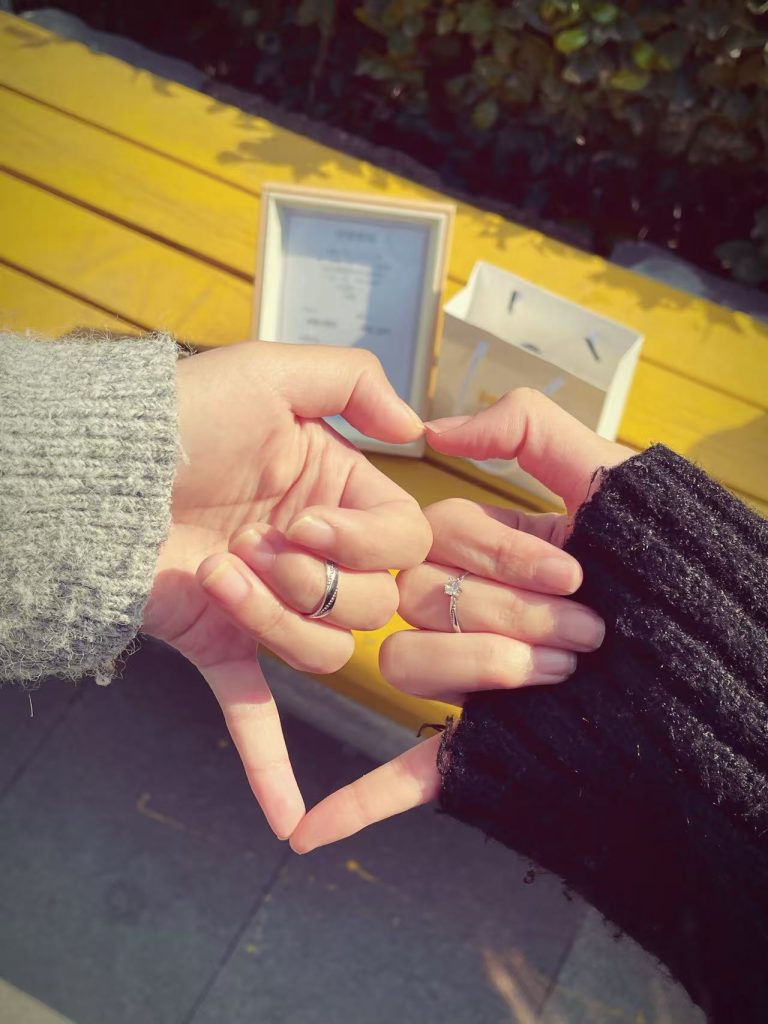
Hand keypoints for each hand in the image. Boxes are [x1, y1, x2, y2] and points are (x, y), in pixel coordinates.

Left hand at [141, 341, 431, 839]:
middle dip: (311, 581)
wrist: (98, 469)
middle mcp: (315, 558)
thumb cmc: (184, 413)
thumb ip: (354, 382)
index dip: (364, 541)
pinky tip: (286, 822)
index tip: (304, 519)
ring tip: (215, 570)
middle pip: (368, 608)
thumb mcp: (273, 374)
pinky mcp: (221, 644)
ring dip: (270, 617)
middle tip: (252, 542)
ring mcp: (270, 607)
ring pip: (320, 654)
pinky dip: (268, 764)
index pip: (403, 544)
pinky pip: (255, 713)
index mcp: (338, 498)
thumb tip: (417, 427)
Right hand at [289, 388, 632, 853]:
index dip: (503, 554)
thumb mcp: (605, 475)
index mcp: (484, 553)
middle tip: (591, 630)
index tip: (575, 569)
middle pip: (427, 601)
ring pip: (410, 667)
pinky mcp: (477, 743)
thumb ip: (525, 428)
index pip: (442, 538)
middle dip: (513, 612)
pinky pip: (406, 770)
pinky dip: (361, 802)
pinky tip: (312, 832)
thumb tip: (434, 431)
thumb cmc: (670, 563)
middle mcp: (464, 612)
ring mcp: (465, 681)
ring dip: (478, 669)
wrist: (721, 656)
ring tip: (559, 675)